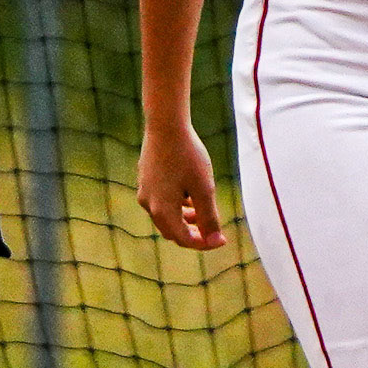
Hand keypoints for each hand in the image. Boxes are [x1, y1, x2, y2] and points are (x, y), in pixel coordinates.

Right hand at [137, 122, 226, 250]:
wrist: (165, 124)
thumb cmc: (188, 156)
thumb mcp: (204, 188)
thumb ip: (209, 218)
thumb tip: (216, 242)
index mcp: (163, 211)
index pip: (184, 240)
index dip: (204, 243)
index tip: (222, 239)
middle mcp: (149, 204)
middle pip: (172, 231)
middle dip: (193, 232)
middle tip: (213, 228)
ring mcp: (145, 191)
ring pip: (166, 216)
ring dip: (185, 218)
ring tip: (202, 208)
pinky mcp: (145, 179)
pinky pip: (161, 201)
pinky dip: (177, 204)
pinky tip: (189, 192)